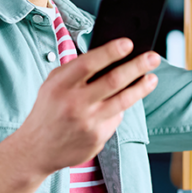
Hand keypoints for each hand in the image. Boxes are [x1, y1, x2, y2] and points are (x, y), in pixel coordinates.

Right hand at [7, 38, 160, 176]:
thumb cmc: (48, 110)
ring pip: (123, 101)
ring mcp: (87, 123)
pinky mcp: (97, 138)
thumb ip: (75, 70)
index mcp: (60, 85)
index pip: (89, 63)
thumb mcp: (52, 85)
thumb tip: (110, 56)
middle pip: (113, 80)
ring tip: (153, 78)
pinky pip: (116, 118)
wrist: (37, 149)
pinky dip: (121, 108)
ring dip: (142, 87)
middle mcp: (74, 104)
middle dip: (137, 66)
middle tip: (153, 57)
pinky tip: (123, 101)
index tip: (129, 43)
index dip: (111, 52)